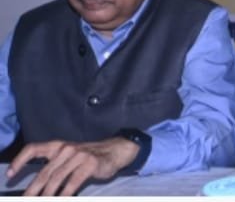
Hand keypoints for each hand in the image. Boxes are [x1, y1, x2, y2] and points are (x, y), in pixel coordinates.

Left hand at [7, 137, 140, 195]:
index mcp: (58, 146)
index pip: (33, 149)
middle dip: (32, 190)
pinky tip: (62, 200)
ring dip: (47, 195)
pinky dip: (65, 194)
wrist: (116, 150)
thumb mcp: (70, 157)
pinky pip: (73, 182)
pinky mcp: (90, 164)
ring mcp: (78, 155)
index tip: (9, 175)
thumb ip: (54, 167)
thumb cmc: (89, 157)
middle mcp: (66, 149)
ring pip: (56, 179)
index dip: (19, 161)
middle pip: (44, 172)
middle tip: (26, 200)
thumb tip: (36, 187)